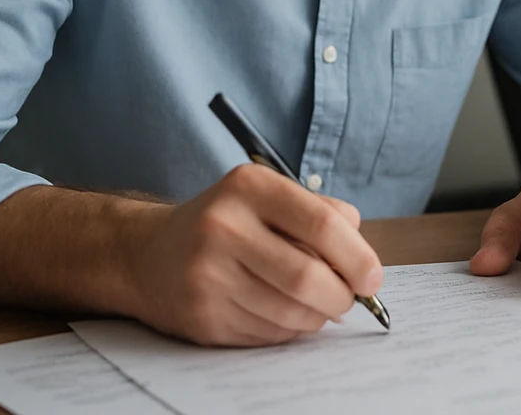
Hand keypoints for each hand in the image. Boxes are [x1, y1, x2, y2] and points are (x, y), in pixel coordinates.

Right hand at [121, 163, 382, 345]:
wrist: (148, 254)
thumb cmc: (226, 222)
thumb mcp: (269, 196)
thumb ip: (322, 213)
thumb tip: (363, 256)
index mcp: (250, 187)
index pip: (322, 225)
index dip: (358, 257)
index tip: (372, 278)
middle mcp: (224, 228)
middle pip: (308, 277)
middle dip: (342, 296)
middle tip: (350, 299)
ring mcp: (208, 275)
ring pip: (291, 313)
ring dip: (318, 316)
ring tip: (317, 304)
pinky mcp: (201, 316)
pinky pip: (267, 334)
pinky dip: (288, 329)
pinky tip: (282, 313)